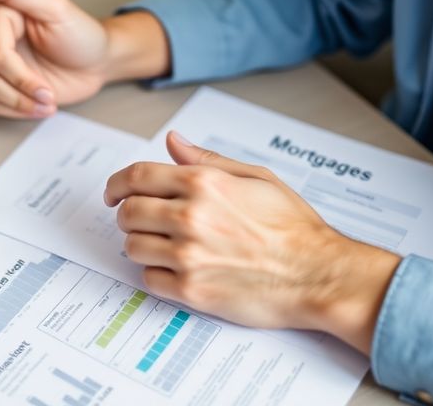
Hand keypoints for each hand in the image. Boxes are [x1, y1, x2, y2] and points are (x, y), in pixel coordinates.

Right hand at [0, 0, 112, 117]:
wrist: (95, 63)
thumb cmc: (81, 35)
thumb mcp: (56, 9)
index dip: (19, 74)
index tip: (45, 89)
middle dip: (21, 91)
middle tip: (48, 95)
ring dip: (19, 103)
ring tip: (46, 100)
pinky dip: (13, 110)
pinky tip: (36, 104)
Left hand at [103, 132, 400, 354]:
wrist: (318, 275)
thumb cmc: (294, 228)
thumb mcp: (256, 178)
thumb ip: (207, 160)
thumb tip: (173, 142)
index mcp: (204, 184)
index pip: (136, 177)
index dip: (117, 184)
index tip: (113, 193)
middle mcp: (191, 217)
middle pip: (128, 212)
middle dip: (128, 214)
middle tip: (143, 220)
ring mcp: (188, 256)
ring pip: (133, 247)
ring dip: (142, 244)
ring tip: (164, 246)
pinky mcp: (192, 291)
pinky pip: (149, 279)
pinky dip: (156, 274)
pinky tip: (177, 269)